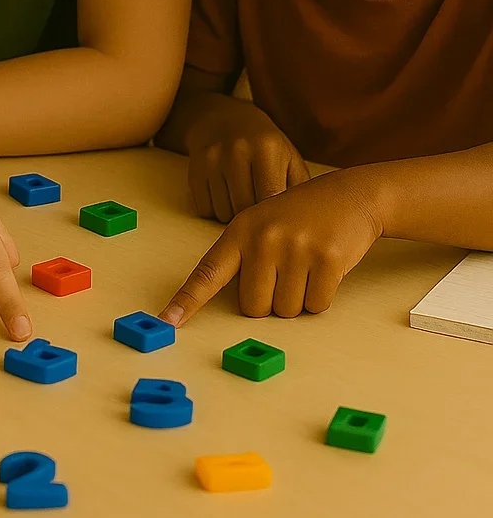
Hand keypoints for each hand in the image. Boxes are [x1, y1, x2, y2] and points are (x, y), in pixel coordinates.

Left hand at [160, 169, 382, 324]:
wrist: (349, 195)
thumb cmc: (300, 216)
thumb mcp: (263, 223)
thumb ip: (245, 257)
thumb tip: (246, 308)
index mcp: (240, 231)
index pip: (208, 272)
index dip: (187, 301)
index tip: (167, 321)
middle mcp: (263, 239)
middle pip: (254, 308)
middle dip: (271, 301)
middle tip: (286, 271)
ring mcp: (295, 248)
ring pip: (286, 311)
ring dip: (298, 299)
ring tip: (307, 265)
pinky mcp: (327, 259)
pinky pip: (316, 306)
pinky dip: (321, 297)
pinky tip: (325, 268)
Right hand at [188, 118, 310, 222]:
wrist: (223, 118)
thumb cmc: (266, 146)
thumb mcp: (290, 158)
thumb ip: (300, 189)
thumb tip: (302, 222)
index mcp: (267, 148)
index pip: (270, 197)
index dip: (274, 214)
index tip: (279, 218)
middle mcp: (237, 151)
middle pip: (245, 209)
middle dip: (254, 216)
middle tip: (260, 210)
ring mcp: (212, 159)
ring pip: (223, 212)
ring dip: (233, 215)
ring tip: (242, 199)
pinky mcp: (194, 169)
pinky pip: (204, 209)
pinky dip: (215, 210)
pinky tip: (224, 195)